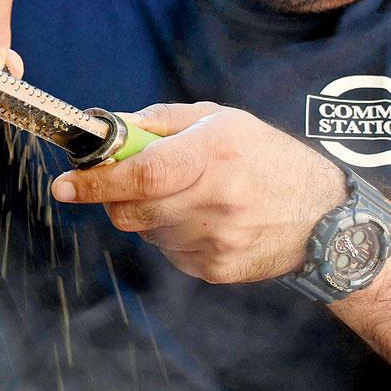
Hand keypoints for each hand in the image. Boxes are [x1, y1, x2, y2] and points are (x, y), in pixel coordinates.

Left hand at [50, 102, 345, 283]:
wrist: (325, 218)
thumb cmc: (269, 159)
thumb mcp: (223, 120)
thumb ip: (161, 122)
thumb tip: (108, 126)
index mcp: (214, 154)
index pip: (139, 175)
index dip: (94, 182)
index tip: (64, 185)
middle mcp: (214, 200)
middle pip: (129, 211)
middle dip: (113, 197)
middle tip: (125, 182)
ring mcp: (215, 240)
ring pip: (146, 232)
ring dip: (149, 214)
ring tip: (187, 196)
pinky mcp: (216, 269)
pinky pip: (170, 252)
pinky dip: (173, 235)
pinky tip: (206, 219)